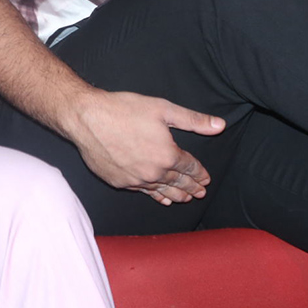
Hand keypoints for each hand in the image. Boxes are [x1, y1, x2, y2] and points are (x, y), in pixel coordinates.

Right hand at [68, 89, 224, 205]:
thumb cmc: (123, 109)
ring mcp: (135, 180)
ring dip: (176, 194)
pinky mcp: (119, 182)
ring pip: (161, 190)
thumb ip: (193, 120)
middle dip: (191, 187)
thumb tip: (220, 125)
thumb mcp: (163, 109)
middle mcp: (153, 172)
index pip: (190, 167)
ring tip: (186, 198)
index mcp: (167, 155)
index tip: (206, 178)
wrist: (87, 118)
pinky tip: (161, 198)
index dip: (200, 173)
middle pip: (178, 182)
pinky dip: (155, 196)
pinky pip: (143, 192)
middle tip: (200, 192)